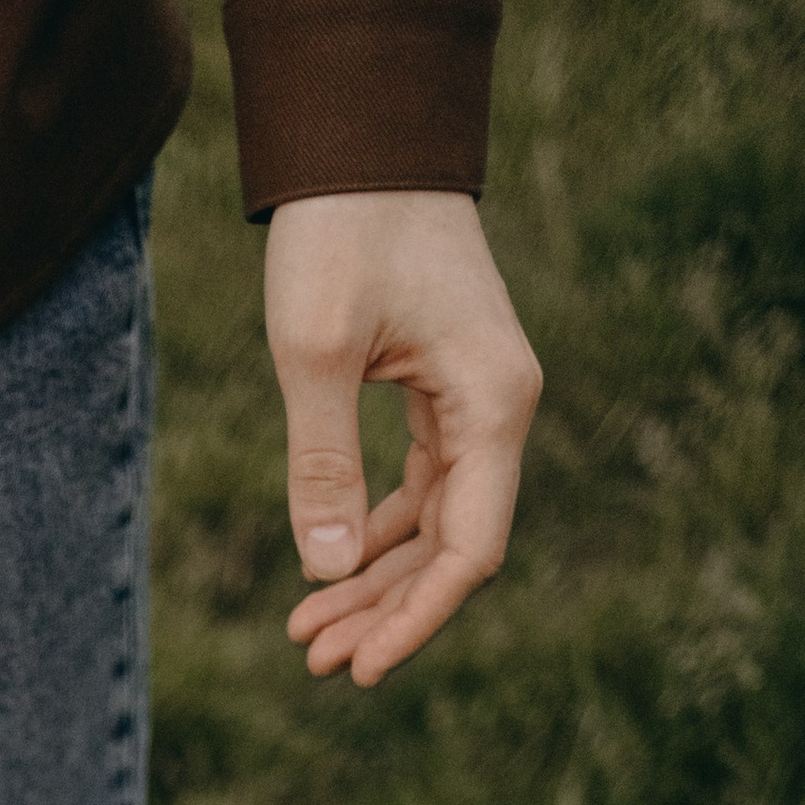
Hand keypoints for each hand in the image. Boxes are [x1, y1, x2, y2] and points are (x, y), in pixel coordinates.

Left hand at [266, 192, 541, 687]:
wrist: (364, 134)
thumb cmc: (341, 229)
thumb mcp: (314, 350)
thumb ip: (322, 463)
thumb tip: (327, 570)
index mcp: (492, 403)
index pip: (468, 550)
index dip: (415, 619)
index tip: (358, 670)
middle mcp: (500, 408)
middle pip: (452, 548)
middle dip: (384, 611)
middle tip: (310, 660)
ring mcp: (476, 399)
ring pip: (434, 523)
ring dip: (374, 580)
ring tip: (304, 633)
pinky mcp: (445, 388)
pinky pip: (421, 486)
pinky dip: (375, 531)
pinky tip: (328, 569)